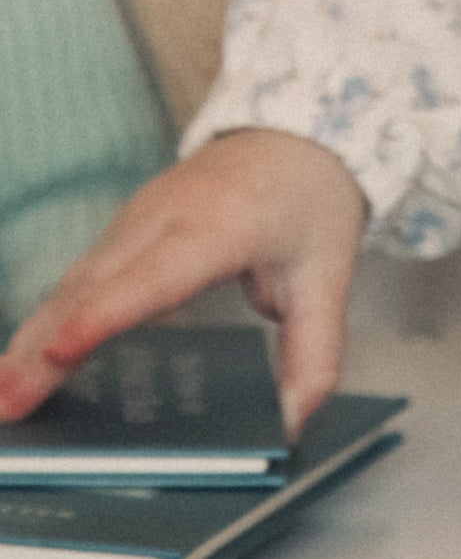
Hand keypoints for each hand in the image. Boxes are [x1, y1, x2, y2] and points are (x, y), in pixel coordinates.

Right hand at [0, 132, 365, 438]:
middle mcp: (165, 217)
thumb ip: (314, 355)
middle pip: (95, 286)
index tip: (61, 350)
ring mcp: (134, 221)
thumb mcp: (330, 276)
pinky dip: (45, 322)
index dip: (105, 314)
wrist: (295, 133)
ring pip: (74, 284)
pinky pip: (76, 280)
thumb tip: (293, 425)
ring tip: (0, 397)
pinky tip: (20, 364)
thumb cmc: (309, 201)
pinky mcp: (121, 232)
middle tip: (7, 403)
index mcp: (222, 225)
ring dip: (31, 339)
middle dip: (45, 346)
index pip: (156, 274)